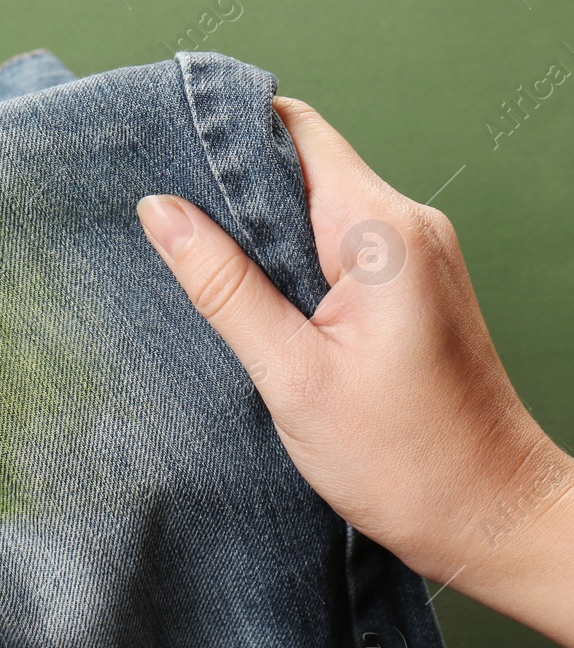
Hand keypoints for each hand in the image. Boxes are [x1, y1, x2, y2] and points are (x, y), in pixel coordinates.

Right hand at [138, 97, 573, 644]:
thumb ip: (223, 285)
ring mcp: (415, 256)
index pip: (294, 131)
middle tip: (158, 218)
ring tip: (191, 262)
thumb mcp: (291, 375)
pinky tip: (245, 296)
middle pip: (301, 163)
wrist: (490, 517)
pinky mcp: (411, 288)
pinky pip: (335, 245)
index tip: (159, 150)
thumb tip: (160, 210)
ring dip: (254, 229)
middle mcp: (408, 226)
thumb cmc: (404, 460)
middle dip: (228, 184)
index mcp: (382, 232)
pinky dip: (285, 260)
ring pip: (314, 206)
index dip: (224, 130)